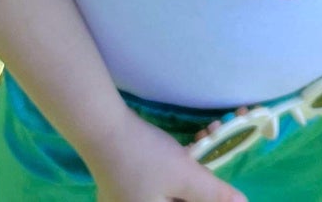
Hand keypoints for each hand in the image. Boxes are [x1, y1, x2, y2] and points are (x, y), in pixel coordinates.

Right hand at [84, 106, 249, 201]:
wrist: (100, 128)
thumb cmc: (144, 156)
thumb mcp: (185, 175)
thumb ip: (214, 195)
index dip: (210, 197)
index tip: (220, 183)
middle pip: (181, 201)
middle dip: (202, 187)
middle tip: (213, 149)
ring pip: (171, 194)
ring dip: (191, 176)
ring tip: (205, 142)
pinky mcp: (123, 188)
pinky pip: (158, 187)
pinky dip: (174, 173)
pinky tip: (185, 150)